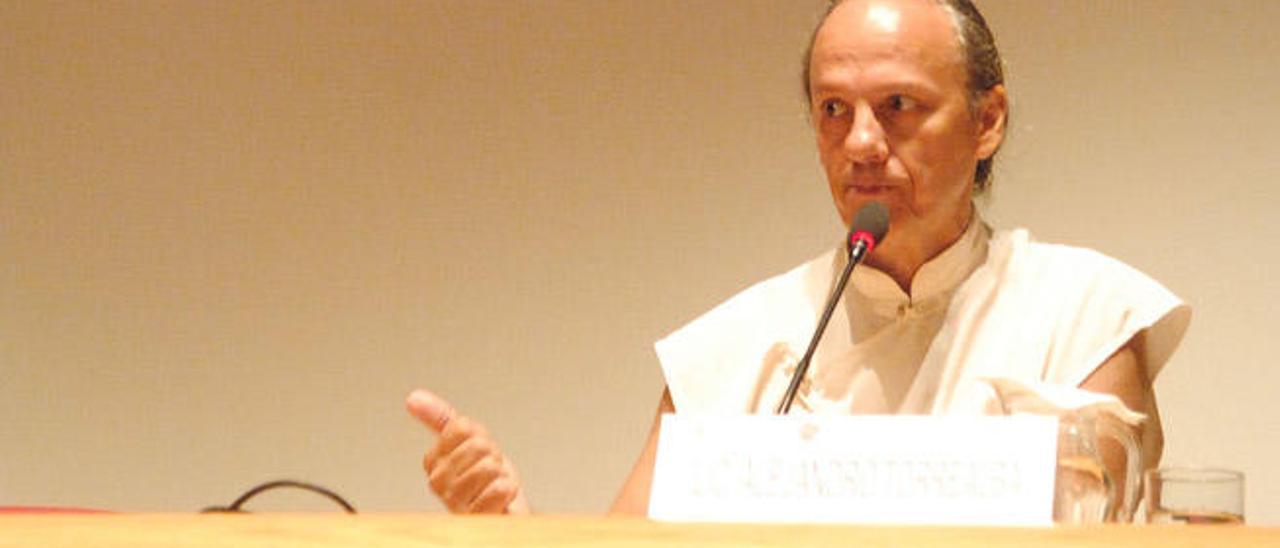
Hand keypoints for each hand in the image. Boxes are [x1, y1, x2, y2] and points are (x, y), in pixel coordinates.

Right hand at [405, 389, 529, 513]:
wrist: (505, 513)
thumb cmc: (487, 480)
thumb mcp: (468, 440)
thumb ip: (441, 418)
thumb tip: (413, 398)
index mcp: (433, 461)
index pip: (461, 428)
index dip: (480, 436)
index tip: (480, 452)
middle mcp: (439, 483)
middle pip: (476, 445)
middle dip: (492, 455)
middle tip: (490, 471)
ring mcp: (455, 502)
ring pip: (487, 466)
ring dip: (501, 474)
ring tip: (494, 484)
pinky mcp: (474, 518)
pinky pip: (497, 490)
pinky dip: (506, 489)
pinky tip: (500, 497)